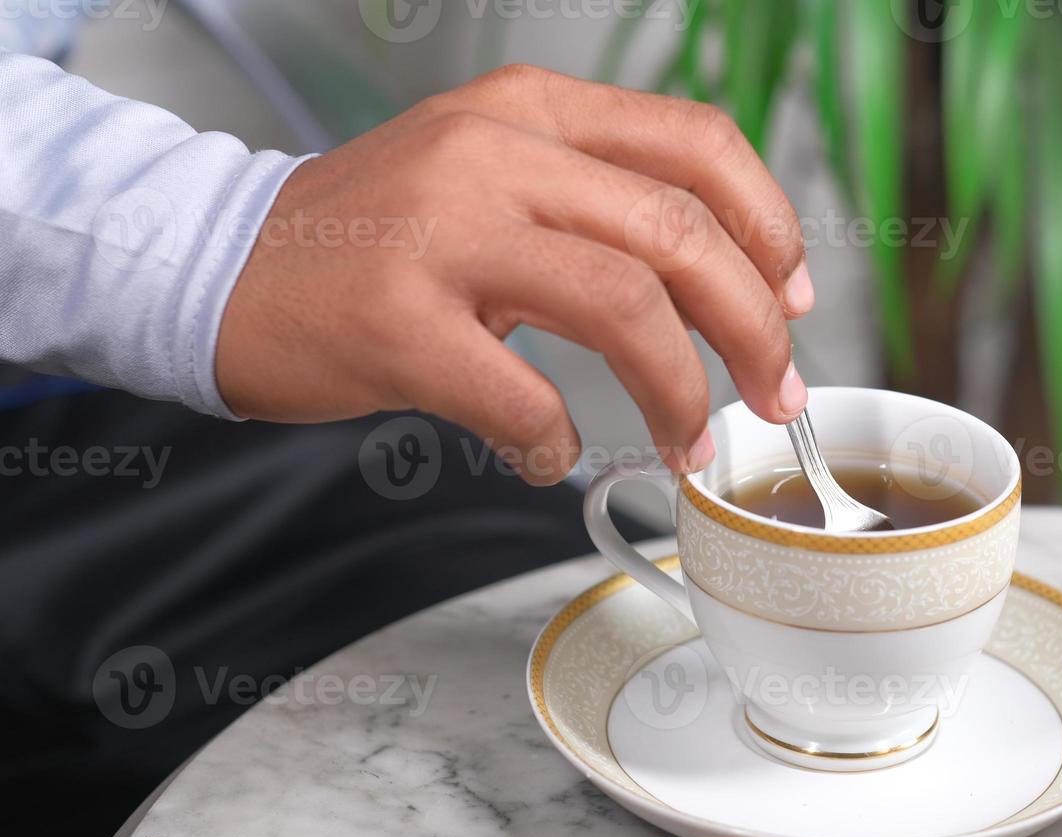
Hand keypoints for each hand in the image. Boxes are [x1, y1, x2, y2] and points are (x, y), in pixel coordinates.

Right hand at [218, 64, 812, 484]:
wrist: (223, 265)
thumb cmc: (376, 239)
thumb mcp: (489, 175)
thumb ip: (594, 202)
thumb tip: (724, 279)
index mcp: (529, 113)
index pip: (694, 142)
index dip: (768, 224)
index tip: (793, 296)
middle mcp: (493, 156)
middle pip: (679, 231)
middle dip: (754, 326)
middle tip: (774, 390)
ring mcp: (442, 234)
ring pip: (623, 305)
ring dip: (680, 390)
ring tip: (687, 441)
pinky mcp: (398, 321)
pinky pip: (522, 397)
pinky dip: (555, 442)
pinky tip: (545, 453)